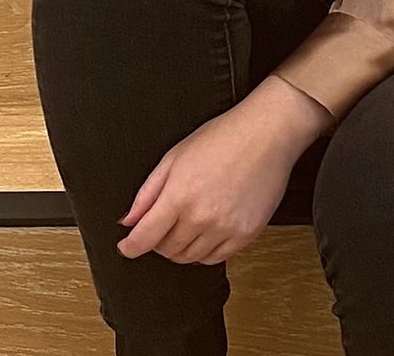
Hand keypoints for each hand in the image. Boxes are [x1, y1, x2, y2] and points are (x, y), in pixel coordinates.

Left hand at [117, 100, 303, 266]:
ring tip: (187, 224)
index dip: (130, 247)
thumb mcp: (176, 156)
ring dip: (181, 247)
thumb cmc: (224, 137)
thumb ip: (148, 192)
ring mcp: (224, 228)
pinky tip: (207, 231)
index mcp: (180, 194)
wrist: (267, 134)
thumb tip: (129, 220)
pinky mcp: (245, 235)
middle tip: (163, 224)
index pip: (144, 238)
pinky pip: (215, 259)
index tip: (126, 247)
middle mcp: (201, 216)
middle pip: (166, 250)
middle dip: (157, 241)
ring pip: (189, 258)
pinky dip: (204, 251)